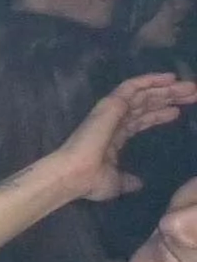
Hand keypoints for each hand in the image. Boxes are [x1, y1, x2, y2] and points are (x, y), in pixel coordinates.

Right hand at [48, 74, 196, 201]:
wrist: (76, 174)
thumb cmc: (92, 180)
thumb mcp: (117, 182)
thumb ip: (128, 180)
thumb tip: (138, 184)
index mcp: (114, 137)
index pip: (140, 120)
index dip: (159, 115)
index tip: (178, 112)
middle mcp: (113, 121)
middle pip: (145, 104)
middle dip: (168, 98)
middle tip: (191, 94)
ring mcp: (111, 111)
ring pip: (142, 93)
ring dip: (165, 88)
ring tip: (189, 86)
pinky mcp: (111, 105)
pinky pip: (132, 87)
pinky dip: (150, 80)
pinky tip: (169, 78)